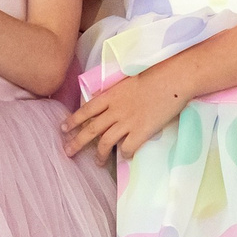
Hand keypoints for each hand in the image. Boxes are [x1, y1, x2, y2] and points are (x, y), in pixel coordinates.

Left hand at [64, 71, 186, 162]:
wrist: (172, 79)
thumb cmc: (154, 74)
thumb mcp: (128, 81)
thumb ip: (116, 93)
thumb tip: (108, 101)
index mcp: (111, 95)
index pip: (86, 110)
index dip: (73, 120)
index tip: (63, 128)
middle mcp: (115, 110)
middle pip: (91, 129)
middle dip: (77, 142)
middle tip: (68, 152)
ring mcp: (128, 122)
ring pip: (105, 142)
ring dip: (99, 155)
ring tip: (97, 162)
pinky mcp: (142, 132)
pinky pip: (127, 148)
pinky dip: (123, 154)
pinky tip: (124, 156)